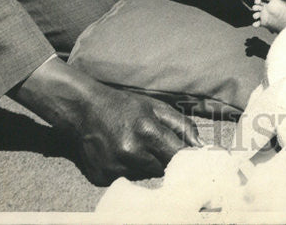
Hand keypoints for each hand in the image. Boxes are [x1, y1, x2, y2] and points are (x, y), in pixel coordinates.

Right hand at [12, 57, 200, 184]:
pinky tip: (121, 153)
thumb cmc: (124, 106)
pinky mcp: (103, 177)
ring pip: (145, 174)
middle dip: (165, 159)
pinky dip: (129, 168)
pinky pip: (127, 178)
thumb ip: (181, 125)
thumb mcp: (156, 107)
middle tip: (158, 146)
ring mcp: (115, 167)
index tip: (195, 160)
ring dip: (147, 164)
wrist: (84, 110)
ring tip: (136, 146)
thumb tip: (201, 144)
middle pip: (163, 168)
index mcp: (147, 131)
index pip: (178, 155)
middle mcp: (130, 152)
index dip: (188, 158)